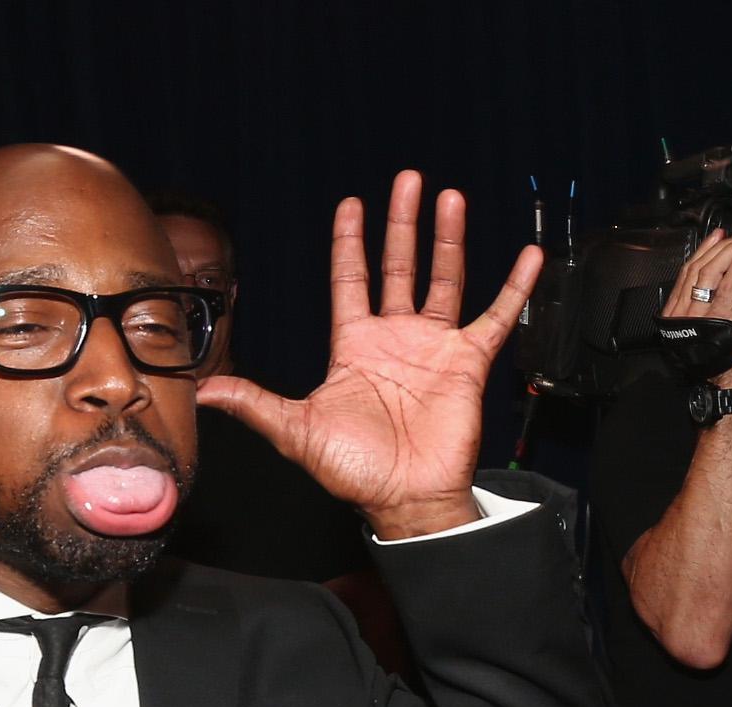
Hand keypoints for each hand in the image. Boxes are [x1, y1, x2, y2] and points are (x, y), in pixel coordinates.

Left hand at [199, 172, 540, 540]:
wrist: (404, 499)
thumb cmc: (354, 470)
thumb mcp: (296, 431)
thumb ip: (255, 403)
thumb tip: (203, 390)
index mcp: (355, 346)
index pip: (351, 279)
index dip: (350, 242)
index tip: (351, 204)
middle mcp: (395, 338)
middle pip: (399, 266)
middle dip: (402, 224)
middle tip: (408, 181)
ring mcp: (433, 348)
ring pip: (444, 279)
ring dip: (448, 239)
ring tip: (450, 198)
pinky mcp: (468, 363)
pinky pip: (496, 318)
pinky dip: (514, 288)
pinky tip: (528, 257)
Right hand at [659, 231, 731, 388]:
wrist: (726, 383)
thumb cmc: (720, 358)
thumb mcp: (705, 327)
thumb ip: (705, 306)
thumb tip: (719, 280)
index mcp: (674, 313)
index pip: (686, 274)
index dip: (702, 252)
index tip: (716, 238)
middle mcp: (680, 313)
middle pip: (696, 270)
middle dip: (718, 248)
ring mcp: (695, 315)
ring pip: (707, 274)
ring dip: (727, 253)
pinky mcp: (715, 317)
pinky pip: (725, 286)